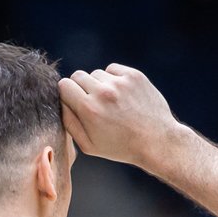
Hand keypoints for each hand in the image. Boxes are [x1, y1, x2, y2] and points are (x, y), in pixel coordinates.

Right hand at [58, 64, 183, 169]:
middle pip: (78, 76)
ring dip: (99, 85)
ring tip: (111, 103)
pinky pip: (112, 69)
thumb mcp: (89, 145)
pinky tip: (121, 96)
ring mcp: (120, 82)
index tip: (74, 102)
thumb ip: (69, 123)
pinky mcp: (134, 76)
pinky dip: (113, 79)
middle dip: (81, 88)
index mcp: (89, 110)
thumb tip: (61, 103)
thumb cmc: (121, 147)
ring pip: (96, 73)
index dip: (67, 94)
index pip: (64, 85)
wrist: (157, 141)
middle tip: (93, 104)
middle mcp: (103, 92)